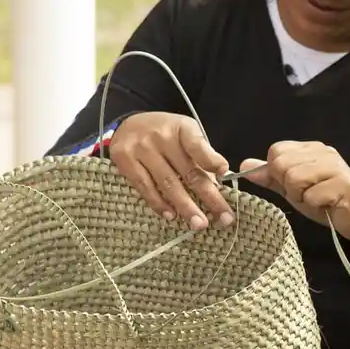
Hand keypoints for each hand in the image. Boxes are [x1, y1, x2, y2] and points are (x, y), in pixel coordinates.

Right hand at [107, 112, 232, 229]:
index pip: (197, 145)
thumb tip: (217, 183)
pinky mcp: (125, 161)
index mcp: (182, 128)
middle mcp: (161, 137)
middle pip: (188, 172)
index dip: (211, 159)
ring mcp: (141, 149)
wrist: (128, 124)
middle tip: (223, 217)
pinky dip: (159, 204)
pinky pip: (145, 187)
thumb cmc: (166, 133)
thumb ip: (201, 154)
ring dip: (185, 207)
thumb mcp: (186, 133)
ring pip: (167, 183)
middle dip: (208, 196)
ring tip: (199, 223)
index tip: (224, 173)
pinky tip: (171, 215)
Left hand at [238, 142, 349, 245]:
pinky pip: (312, 195)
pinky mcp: (343, 184)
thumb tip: (244, 165)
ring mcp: (334, 167)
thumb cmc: (324, 201)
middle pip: (282, 164)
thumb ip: (270, 177)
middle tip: (305, 194)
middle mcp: (323, 152)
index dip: (277, 172)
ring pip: (295, 178)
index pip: (276, 151)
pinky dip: (314, 204)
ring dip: (301, 196)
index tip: (292, 185)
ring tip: (315, 199)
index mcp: (310, 149)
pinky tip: (326, 204)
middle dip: (288, 186)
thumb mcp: (292, 189)